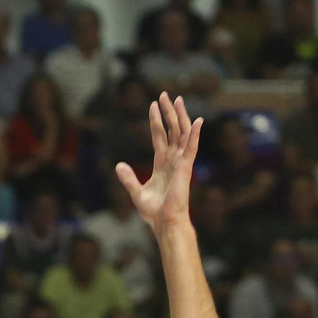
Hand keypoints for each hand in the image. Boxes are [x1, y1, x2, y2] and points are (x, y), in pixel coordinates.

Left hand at [116, 92, 202, 228]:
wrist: (165, 222)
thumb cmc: (154, 212)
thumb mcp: (136, 192)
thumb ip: (128, 178)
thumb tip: (119, 164)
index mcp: (162, 164)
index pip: (159, 136)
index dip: (156, 120)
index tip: (152, 105)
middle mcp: (173, 160)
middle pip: (172, 130)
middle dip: (168, 112)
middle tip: (164, 94)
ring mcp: (180, 163)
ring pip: (181, 134)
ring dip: (180, 116)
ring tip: (177, 99)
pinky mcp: (186, 168)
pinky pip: (191, 148)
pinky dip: (195, 134)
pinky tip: (198, 120)